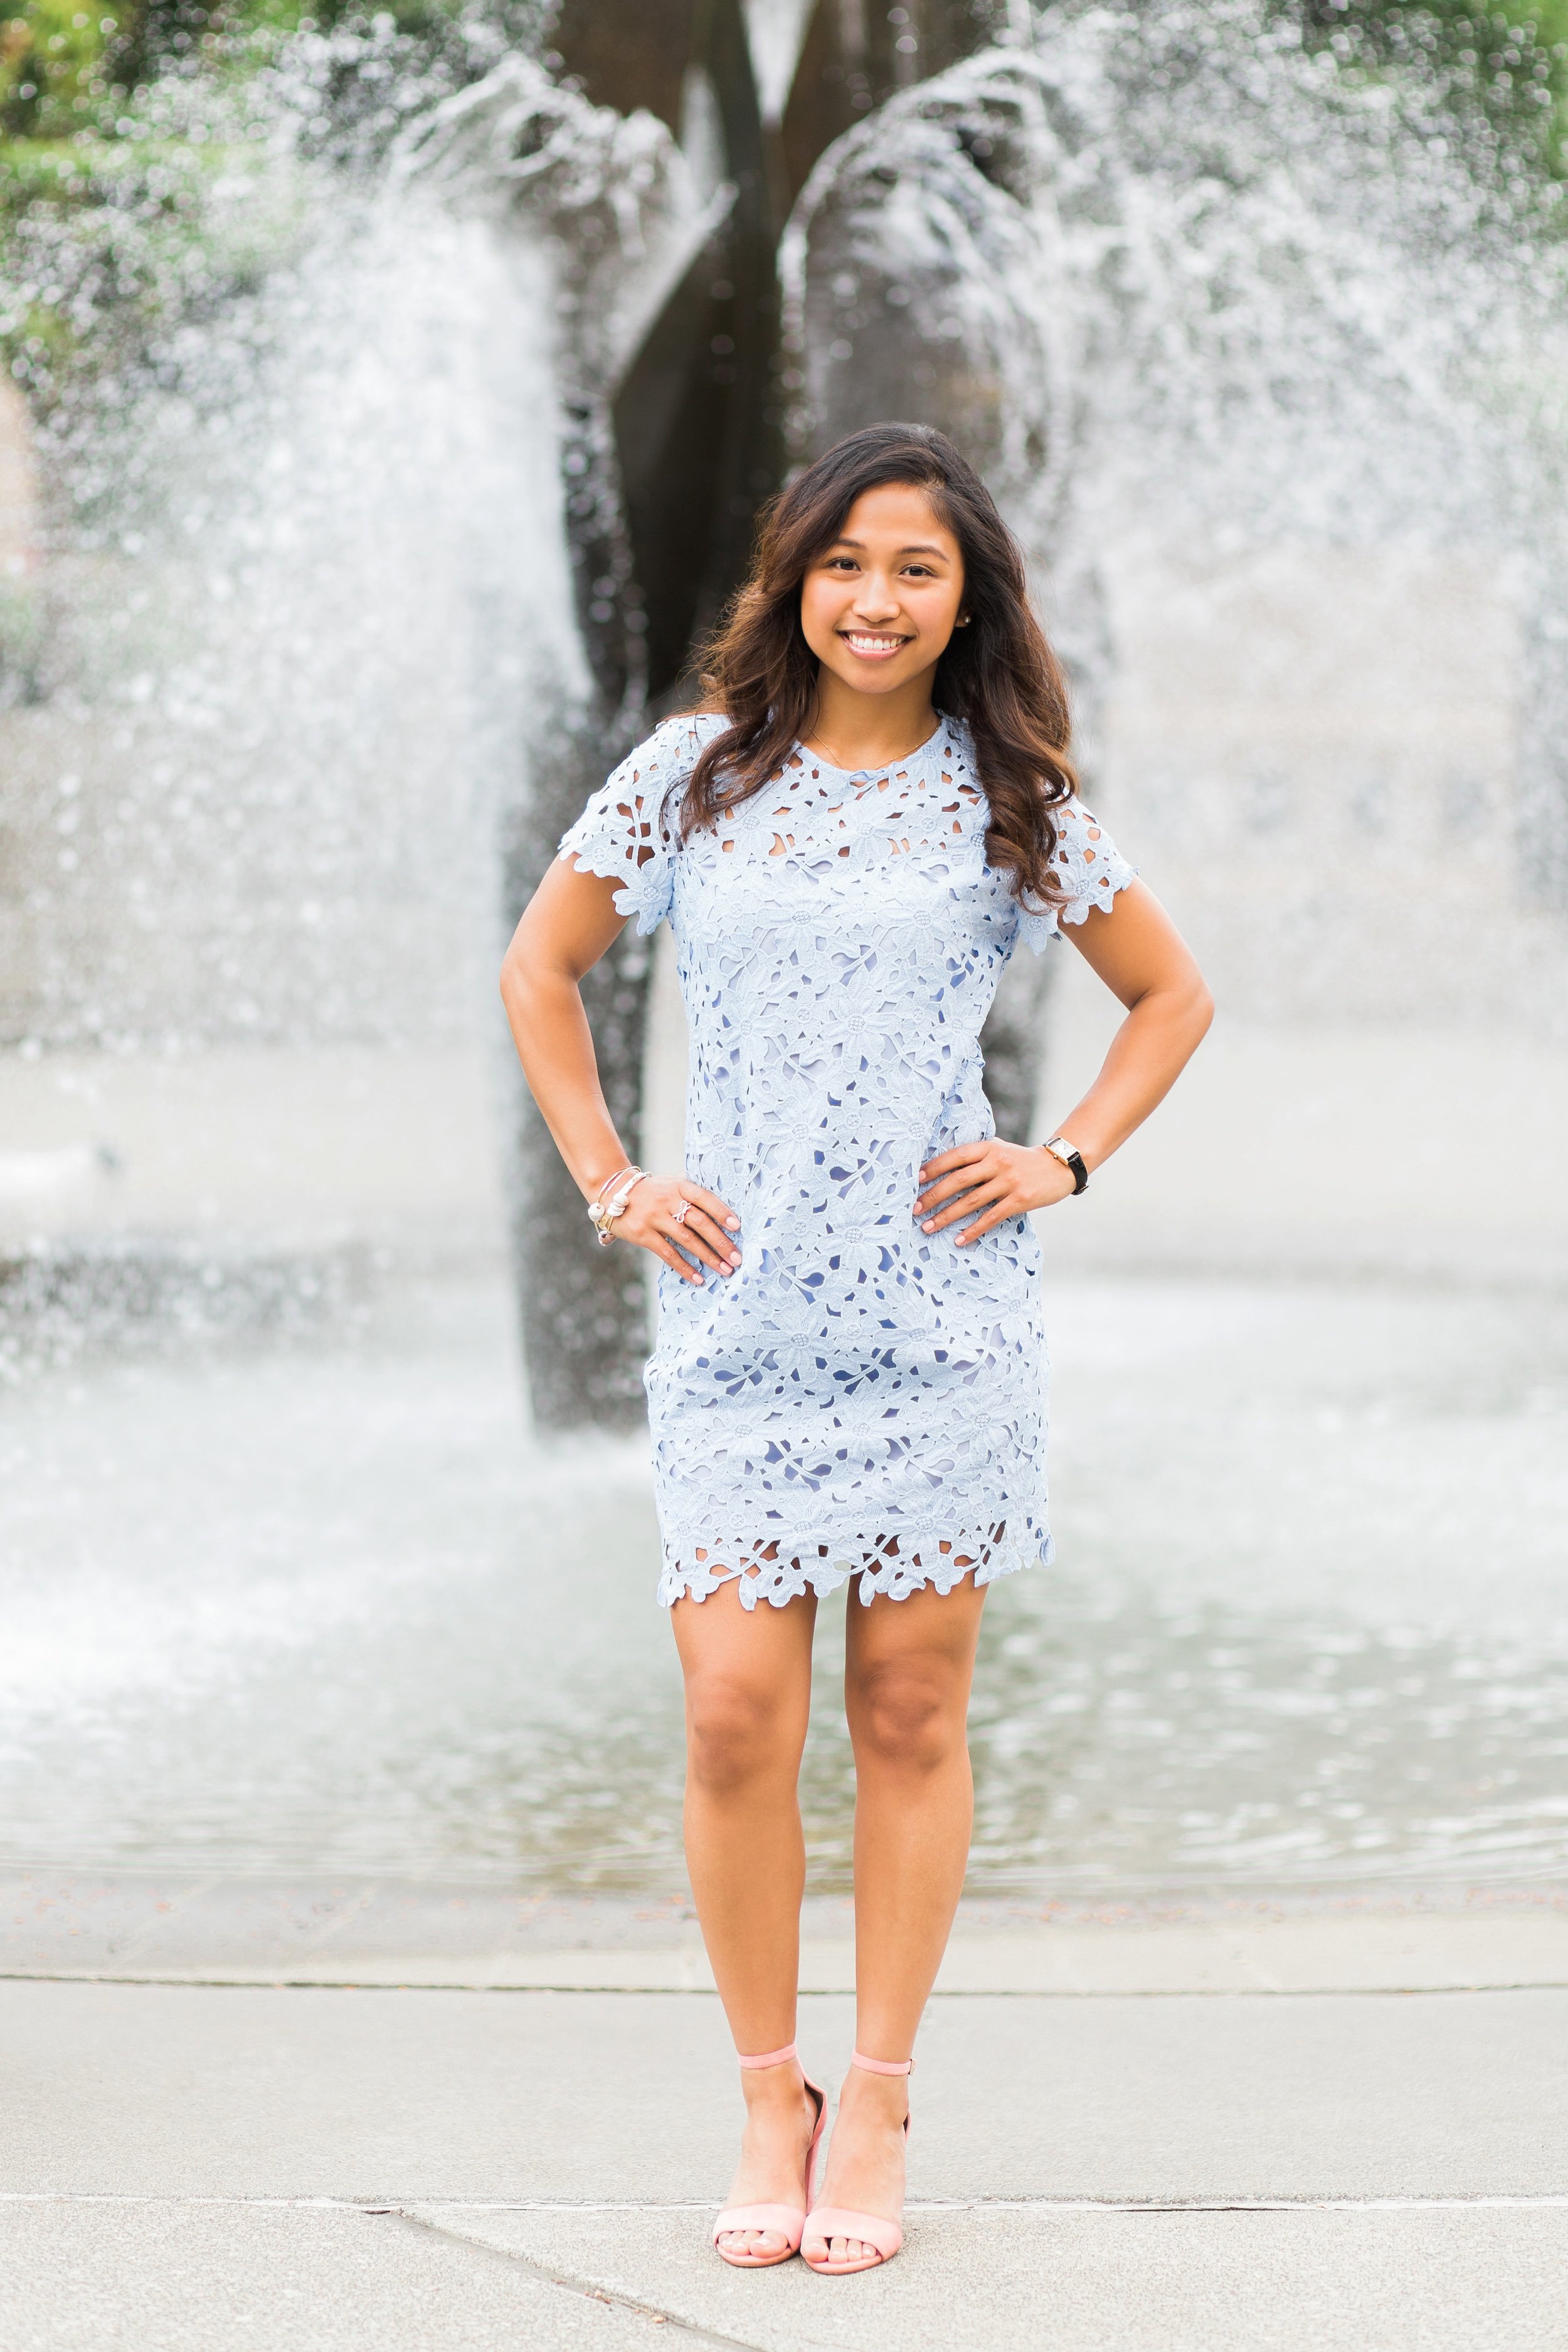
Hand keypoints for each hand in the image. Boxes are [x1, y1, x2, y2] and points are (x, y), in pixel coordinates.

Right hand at [614, 1175, 741, 1285]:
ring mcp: (655, 1218)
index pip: (704, 1198)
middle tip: (737, 1258)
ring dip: (708, 1257)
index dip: (721, 1212)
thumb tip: (723, 1210)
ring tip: (724, 1269)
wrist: (613, 1192)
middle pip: (699, 1222)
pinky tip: (698, 1278)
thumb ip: (691, 1195)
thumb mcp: (671, 1184)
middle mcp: (667, 1200)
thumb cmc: (652, 1192)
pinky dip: (685, 1267)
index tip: (737, 1227)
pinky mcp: (643, 1234)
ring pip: (687, 1240)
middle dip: (721, 1242)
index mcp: (679, 1186)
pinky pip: (668, 1254)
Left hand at [914, 1139, 1077, 1244]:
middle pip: (958, 1179)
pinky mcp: (1020, 1199)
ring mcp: (1009, 1181)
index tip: (915, 1179)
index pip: (956, 1156)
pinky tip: (959, 1240)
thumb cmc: (1021, 1160)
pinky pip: (991, 1217)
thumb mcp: (1000, 1149)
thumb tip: (942, 1166)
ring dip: (947, 1216)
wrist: (1059, 1166)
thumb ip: (977, 1154)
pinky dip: (974, 1230)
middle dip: (933, 1195)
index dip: (934, 1167)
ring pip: (971, 1201)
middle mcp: (997, 1162)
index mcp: (989, 1147)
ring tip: (928, 1227)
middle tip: (914, 1209)